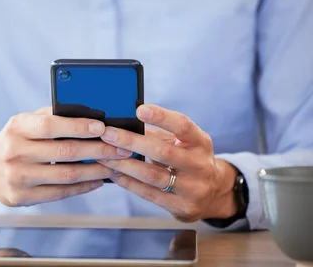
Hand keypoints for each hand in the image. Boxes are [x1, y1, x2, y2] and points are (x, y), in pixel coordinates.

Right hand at [0, 107, 130, 205]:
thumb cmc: (14, 140)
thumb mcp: (24, 122)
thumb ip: (51, 117)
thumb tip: (89, 114)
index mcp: (17, 127)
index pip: (51, 125)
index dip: (78, 126)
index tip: (102, 126)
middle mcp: (14, 152)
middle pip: (64, 151)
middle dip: (98, 149)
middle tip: (121, 148)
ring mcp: (17, 177)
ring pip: (66, 175)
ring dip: (96, 170)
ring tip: (115, 165)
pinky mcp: (21, 198)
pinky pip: (60, 193)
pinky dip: (82, 186)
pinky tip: (98, 180)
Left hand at [98, 104, 237, 222]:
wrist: (212, 194)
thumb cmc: (188, 159)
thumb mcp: (182, 143)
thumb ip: (157, 134)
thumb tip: (125, 123)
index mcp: (201, 143)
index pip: (183, 126)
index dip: (162, 117)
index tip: (139, 109)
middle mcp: (200, 165)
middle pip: (163, 152)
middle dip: (131, 141)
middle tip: (107, 134)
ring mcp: (193, 189)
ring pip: (152, 176)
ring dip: (124, 164)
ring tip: (103, 155)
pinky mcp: (182, 208)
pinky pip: (149, 194)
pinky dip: (128, 182)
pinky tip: (113, 173)